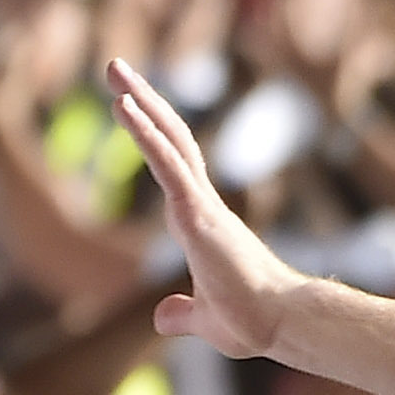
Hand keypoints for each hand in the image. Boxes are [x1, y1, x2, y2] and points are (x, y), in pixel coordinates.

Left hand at [112, 57, 305, 358]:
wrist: (279, 325)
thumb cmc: (251, 321)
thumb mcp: (205, 319)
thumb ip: (183, 313)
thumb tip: (164, 317)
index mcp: (201, 220)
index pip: (173, 164)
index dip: (151, 132)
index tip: (128, 106)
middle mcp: (202, 203)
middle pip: (171, 138)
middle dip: (143, 100)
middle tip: (116, 69)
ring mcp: (202, 205)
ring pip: (170, 141)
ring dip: (141, 102)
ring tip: (114, 70)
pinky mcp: (200, 214)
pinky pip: (169, 165)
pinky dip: (145, 134)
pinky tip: (124, 107)